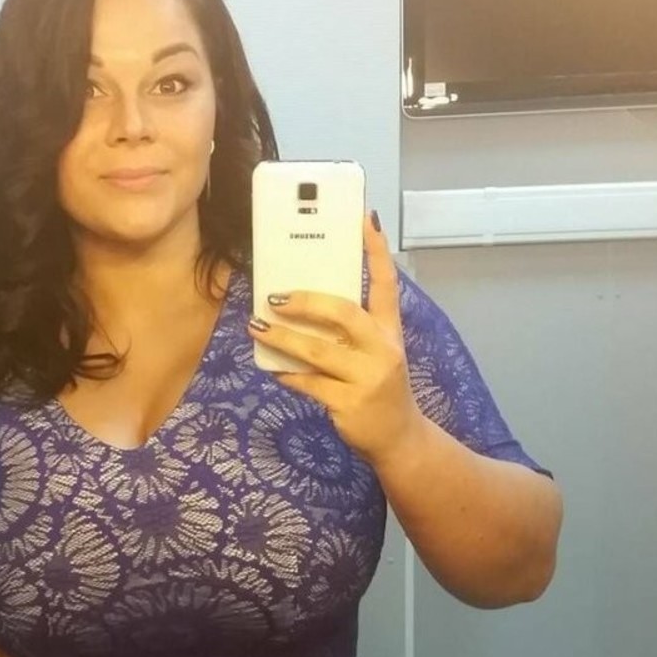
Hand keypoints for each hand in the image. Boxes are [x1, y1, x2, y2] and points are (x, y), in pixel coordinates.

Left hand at [247, 214, 427, 466]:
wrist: (399, 438)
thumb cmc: (380, 388)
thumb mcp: (376, 354)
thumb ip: (350, 332)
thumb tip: (300, 308)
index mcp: (389, 331)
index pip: (386, 283)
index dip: (376, 250)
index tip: (363, 217)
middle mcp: (383, 349)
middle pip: (343, 313)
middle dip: (305, 302)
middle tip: (275, 297)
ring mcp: (367, 377)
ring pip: (317, 351)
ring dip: (282, 338)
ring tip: (256, 328)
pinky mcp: (349, 403)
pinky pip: (309, 384)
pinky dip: (288, 375)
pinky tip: (273, 369)